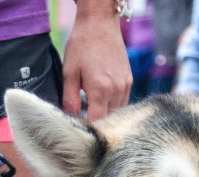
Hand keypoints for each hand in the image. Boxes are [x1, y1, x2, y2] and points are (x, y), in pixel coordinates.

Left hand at [62, 1, 132, 120]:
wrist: (100, 22)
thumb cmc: (81, 44)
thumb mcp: (69, 72)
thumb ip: (70, 99)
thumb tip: (70, 118)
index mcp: (100, 90)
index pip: (96, 122)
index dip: (88, 130)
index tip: (79, 131)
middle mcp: (117, 90)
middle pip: (109, 120)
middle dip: (97, 124)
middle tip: (84, 124)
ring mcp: (125, 86)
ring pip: (117, 112)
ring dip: (106, 115)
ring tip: (93, 113)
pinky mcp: (129, 80)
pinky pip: (123, 102)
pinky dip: (113, 106)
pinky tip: (102, 101)